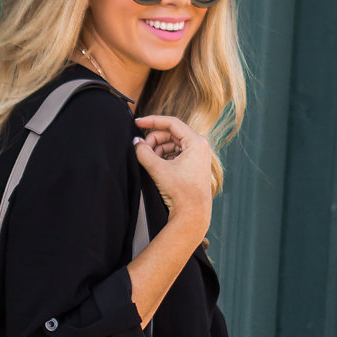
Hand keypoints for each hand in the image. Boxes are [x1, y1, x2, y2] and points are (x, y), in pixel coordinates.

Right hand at [133, 113, 212, 235]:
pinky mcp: (194, 166)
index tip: (137, 122)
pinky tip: (156, 165)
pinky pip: (176, 153)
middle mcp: (200, 146)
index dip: (152, 121)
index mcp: (197, 142)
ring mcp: (198, 156)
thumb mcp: (158, 169)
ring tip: (148, 160)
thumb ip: (144, 152)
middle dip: (154, 140)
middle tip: (141, 149)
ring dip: (158, 149)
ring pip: (173, 144)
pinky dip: (164, 156)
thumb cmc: (181, 192)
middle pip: (171, 133)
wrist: (192, 215)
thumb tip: (136, 142)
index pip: (171, 123)